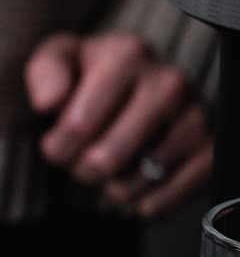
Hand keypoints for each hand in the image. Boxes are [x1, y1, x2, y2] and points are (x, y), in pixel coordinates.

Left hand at [24, 32, 212, 216]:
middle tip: (82, 159)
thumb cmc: (91, 76)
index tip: (56, 143)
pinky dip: (143, 201)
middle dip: (82, 169)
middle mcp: (168, 82)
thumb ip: (46, 72)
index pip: (77, 126)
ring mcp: (194, 116)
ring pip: (134, 183)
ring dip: (112, 185)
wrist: (140, 84)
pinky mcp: (209, 149)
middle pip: (105, 160)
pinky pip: (165, 199)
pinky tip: (135, 180)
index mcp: (127, 55)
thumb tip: (50, 103)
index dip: (57, 147)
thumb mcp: (60, 60)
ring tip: (111, 163)